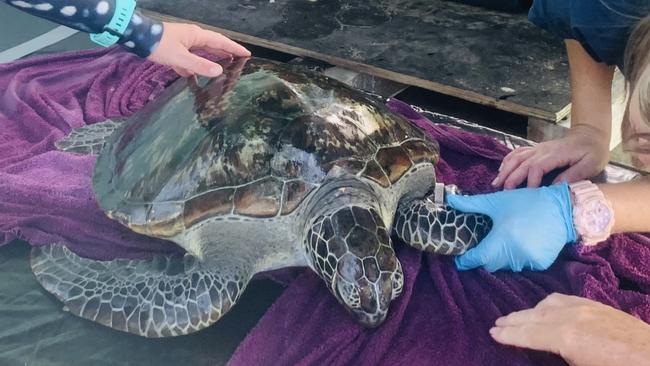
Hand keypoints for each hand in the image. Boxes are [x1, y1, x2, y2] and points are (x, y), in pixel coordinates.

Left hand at [147, 22, 250, 77]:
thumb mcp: (180, 58)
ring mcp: (183, 42)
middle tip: (239, 60)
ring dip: (212, 58)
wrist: (136, 38)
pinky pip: (189, 57)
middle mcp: (192, 37)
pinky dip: (195, 65)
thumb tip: (219, 71)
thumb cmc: (159, 45)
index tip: (247, 54)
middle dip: (226, 51)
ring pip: (202, 51)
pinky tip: (194, 75)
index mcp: (197, 36)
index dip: (234, 48)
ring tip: (223, 67)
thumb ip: (200, 65)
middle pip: (213, 44)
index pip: (221, 41)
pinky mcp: (174, 48)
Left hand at [448, 183, 575, 271]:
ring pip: (506, 266)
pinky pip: (522, 265)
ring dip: (501, 257)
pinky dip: (518, 257)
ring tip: (503, 241)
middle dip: (484, 256)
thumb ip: (471, 204)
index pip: (476, 258)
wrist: (563, 209)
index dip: (465, 260)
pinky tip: (520, 244)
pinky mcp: (540, 263)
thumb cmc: (527, 203)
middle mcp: (514, 255)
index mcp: (500, 240)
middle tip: (482, 245)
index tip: (459, 259)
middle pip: (489, 264)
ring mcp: (528, 261)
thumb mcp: (497, 201)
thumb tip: (449, 200)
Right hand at [491, 293, 649, 365]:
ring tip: (517, 317)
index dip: (508, 335)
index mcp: (565, 336)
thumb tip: (544, 350)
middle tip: (497, 323)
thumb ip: (559, 354)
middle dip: (514, 320)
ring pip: (547, 304)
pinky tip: (545, 307)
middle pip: (533, 316)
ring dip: (529, 311)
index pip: (528, 334)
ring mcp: (584, 308)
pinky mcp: (596, 305)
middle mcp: (570, 316)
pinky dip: (547, 303)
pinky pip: (564, 299)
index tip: (492, 333)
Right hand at [492, 126, 608, 189]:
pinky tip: (502, 171)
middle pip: (521, 163)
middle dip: (511, 178)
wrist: (590, 135)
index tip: (528, 195)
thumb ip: (574, 175)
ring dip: (505, 170)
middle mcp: (542, 150)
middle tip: (504, 193)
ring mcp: (537, 149)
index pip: (536, 167)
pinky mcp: (536, 149)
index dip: (530, 182)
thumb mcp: (591, 164)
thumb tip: (555, 187)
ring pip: (516, 157)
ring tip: (497, 183)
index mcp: (555, 155)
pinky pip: (517, 153)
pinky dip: (507, 161)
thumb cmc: (592, 151)